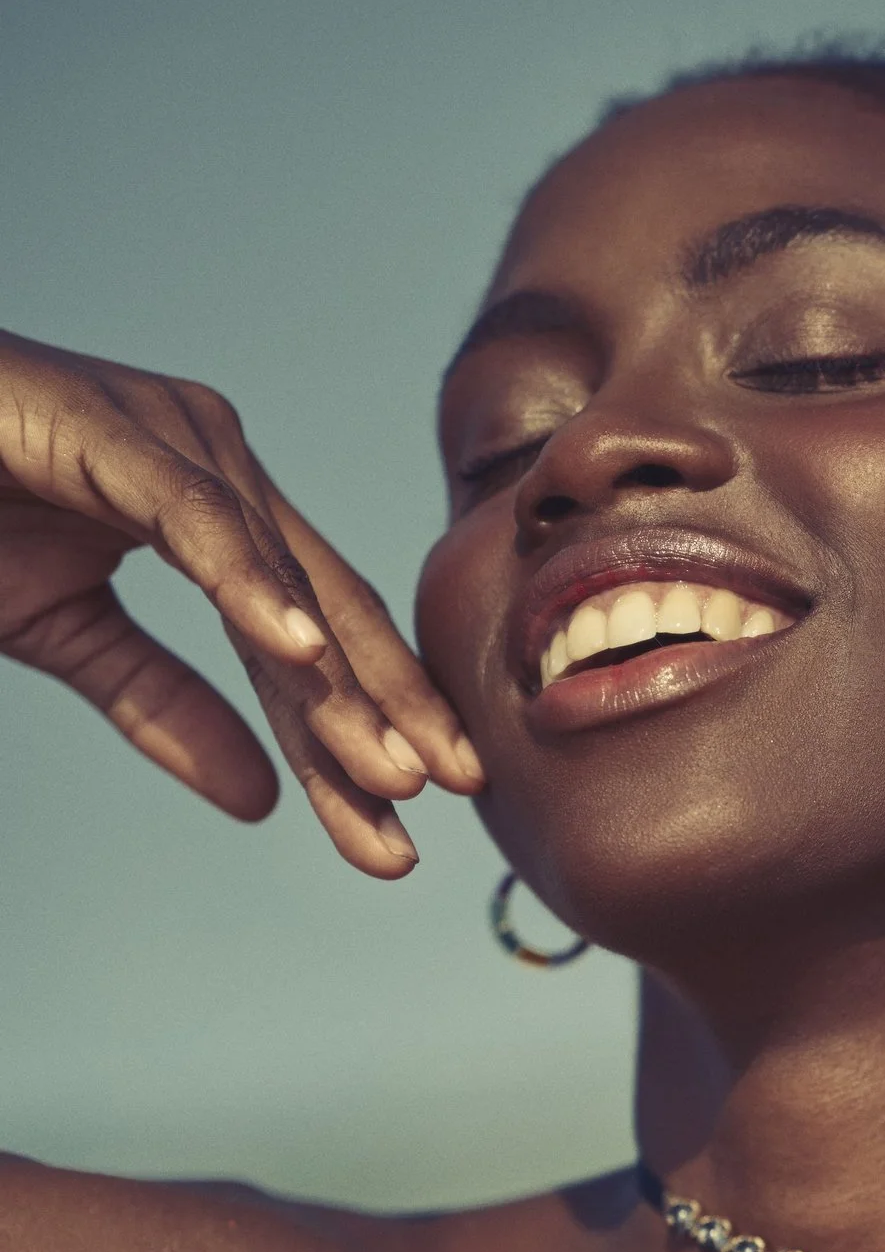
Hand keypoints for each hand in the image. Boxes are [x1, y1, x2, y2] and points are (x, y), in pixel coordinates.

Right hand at [0, 329, 482, 873]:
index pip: (315, 644)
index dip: (366, 732)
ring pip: (280, 581)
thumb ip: (161, 705)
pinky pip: (195, 519)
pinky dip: (252, 587)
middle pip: (325, 615)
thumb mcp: (65, 632)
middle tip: (452, 798)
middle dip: (390, 713)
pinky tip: (303, 658)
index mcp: (219, 515)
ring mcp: (172, 438)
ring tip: (396, 769)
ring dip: (342, 682)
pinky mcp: (107, 427)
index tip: (412, 823)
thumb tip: (261, 800)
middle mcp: (218, 466)